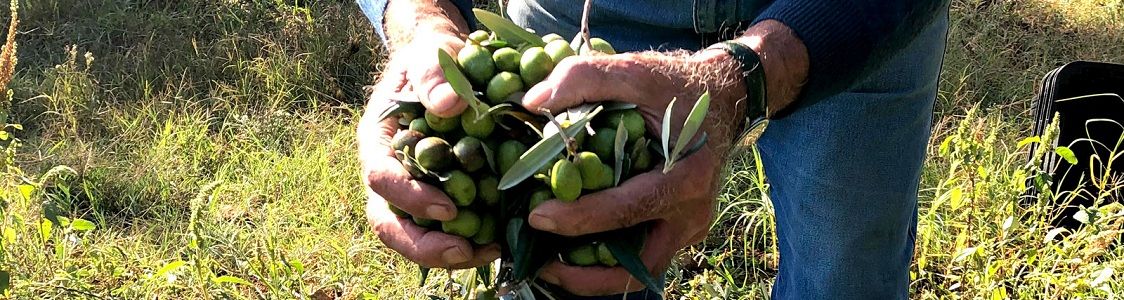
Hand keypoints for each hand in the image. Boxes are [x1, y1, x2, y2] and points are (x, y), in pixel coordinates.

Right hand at [358, 41, 499, 268]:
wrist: (449, 65)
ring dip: (448, 253)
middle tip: (462, 252)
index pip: (380, 177)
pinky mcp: (443, 197)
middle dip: (423, 245)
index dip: (409, 197)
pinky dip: (471, 241)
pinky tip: (501, 243)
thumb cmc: (435, 59)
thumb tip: (449, 104)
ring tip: (490, 253)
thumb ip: (433, 76)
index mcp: (379, 142)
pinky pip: (449, 229)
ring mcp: (414, 191)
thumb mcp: (431, 54)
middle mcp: (391, 175)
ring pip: (417, 235)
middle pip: (390, 223)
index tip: (446, 207)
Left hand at [520, 51, 744, 295]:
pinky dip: (608, 259)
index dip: (579, 219)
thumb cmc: (676, 86)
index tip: (537, 216)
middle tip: (540, 268)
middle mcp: (691, 213)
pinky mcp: (678, 229)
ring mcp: (688, 226)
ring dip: (596, 277)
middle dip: (587, 278)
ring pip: (641, 270)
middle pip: (639, 267)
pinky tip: (571, 248)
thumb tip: (532, 102)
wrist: (723, 97)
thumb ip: (585, 78)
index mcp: (685, 178)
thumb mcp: (635, 71)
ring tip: (550, 267)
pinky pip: (642, 254)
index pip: (627, 211)